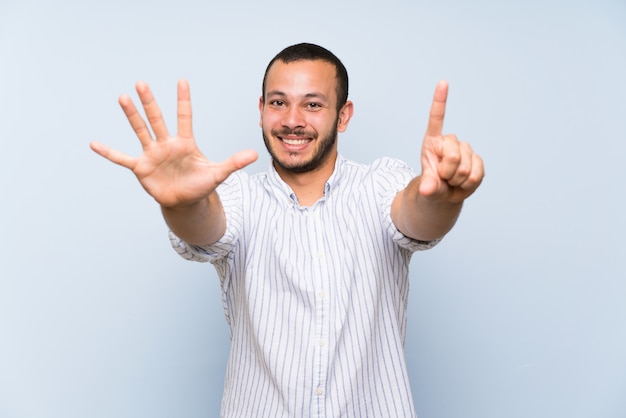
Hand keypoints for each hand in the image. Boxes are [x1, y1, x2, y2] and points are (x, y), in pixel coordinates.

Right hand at [90, 80, 257, 206]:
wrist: (185, 201)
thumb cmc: (200, 185)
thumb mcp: (218, 173)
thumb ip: (234, 163)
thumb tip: (255, 154)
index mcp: (185, 142)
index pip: (184, 116)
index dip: (184, 100)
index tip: (183, 81)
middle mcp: (166, 144)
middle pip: (157, 119)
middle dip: (150, 102)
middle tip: (142, 83)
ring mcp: (152, 154)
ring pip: (141, 131)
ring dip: (132, 116)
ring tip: (122, 97)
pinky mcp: (141, 168)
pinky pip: (122, 158)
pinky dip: (109, 152)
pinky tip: (94, 143)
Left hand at [419, 81, 483, 202]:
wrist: (446, 193)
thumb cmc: (432, 186)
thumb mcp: (426, 188)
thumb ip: (427, 188)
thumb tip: (426, 190)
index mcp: (432, 142)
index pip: (436, 119)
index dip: (440, 101)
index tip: (443, 82)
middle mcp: (450, 142)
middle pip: (454, 156)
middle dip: (448, 173)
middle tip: (443, 178)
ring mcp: (465, 149)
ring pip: (466, 168)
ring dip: (458, 180)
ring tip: (451, 181)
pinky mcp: (477, 160)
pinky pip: (477, 174)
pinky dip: (469, 184)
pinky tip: (463, 183)